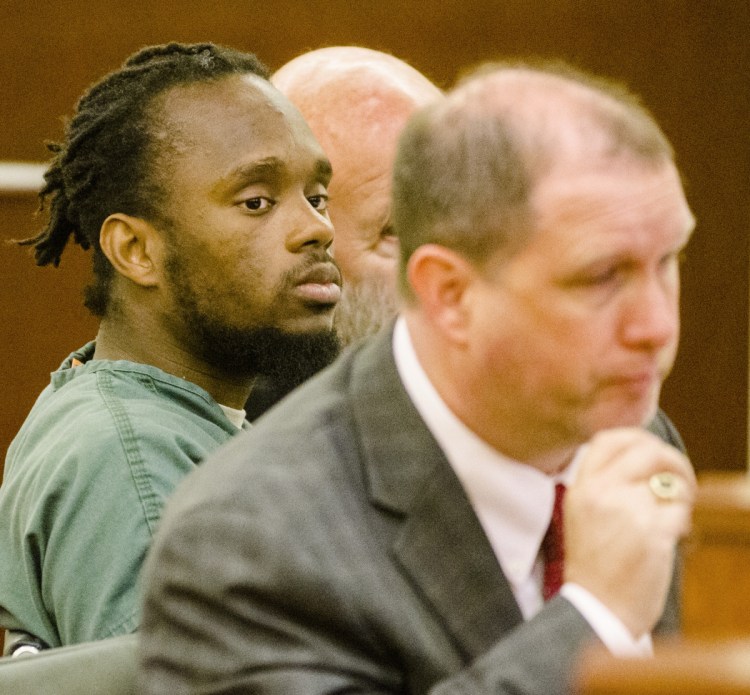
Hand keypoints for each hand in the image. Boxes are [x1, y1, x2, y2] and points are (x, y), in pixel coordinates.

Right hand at [563, 427, 695, 637]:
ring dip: (682, 494)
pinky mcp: (652, 533)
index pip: (608, 439)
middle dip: (673, 460)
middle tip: (681, 479)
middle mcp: (600, 493)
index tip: (652, 453)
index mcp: (581, 487)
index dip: (636, 439)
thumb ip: (604, 485)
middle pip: (646, 450)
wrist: (597, 609)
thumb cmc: (594, 566)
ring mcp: (626, 511)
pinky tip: (673, 535)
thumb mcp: (581, 515)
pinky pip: (680, 509)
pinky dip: (683, 520)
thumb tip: (642, 456)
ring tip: (677, 511)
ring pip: (668, 481)